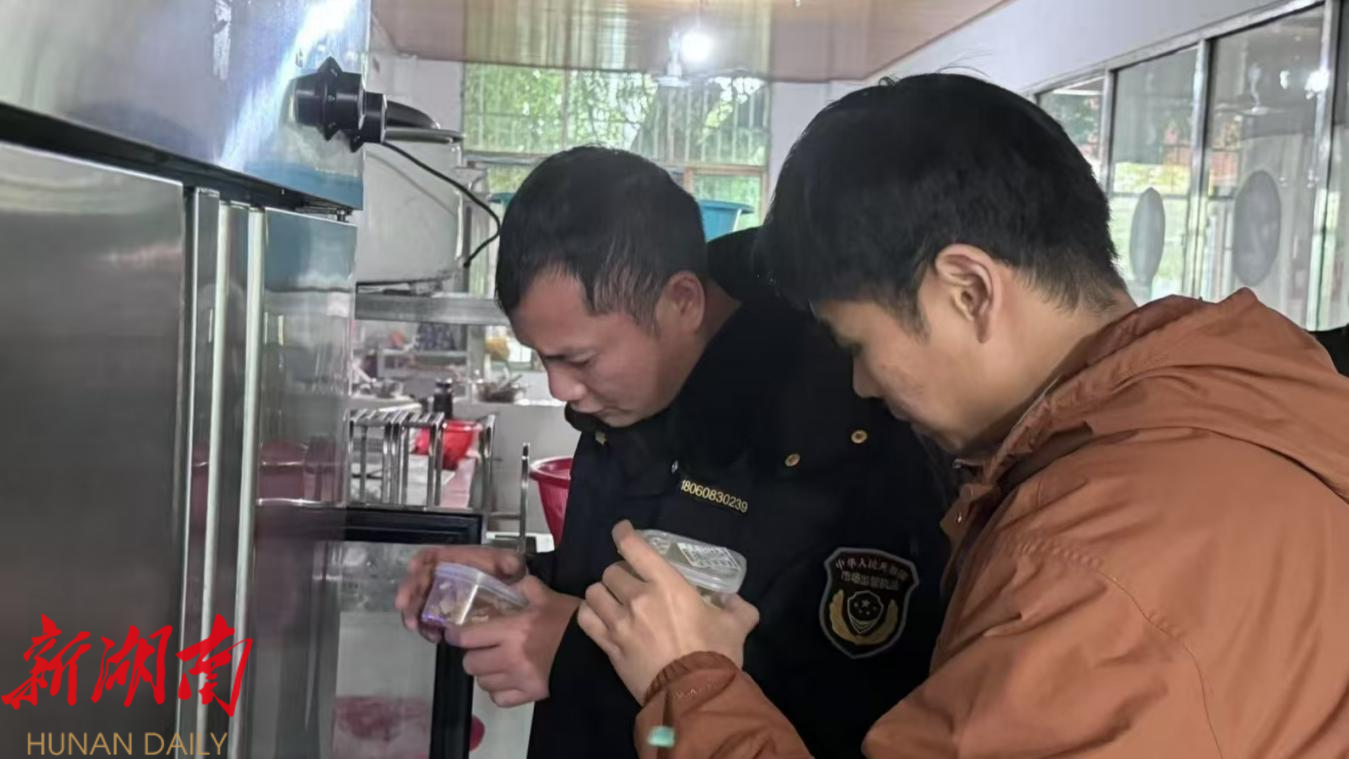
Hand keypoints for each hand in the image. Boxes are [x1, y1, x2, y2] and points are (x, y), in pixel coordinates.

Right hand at [395, 544, 525, 641]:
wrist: (514, 600)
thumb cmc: (509, 576)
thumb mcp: (511, 564)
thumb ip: (510, 563)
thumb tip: (509, 566)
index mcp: (457, 561)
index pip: (433, 556)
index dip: (421, 560)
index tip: (413, 568)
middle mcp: (445, 578)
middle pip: (419, 580)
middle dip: (409, 591)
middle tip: (403, 605)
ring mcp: (443, 598)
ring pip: (420, 603)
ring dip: (413, 613)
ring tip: (415, 625)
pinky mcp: (445, 616)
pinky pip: (429, 622)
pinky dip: (427, 629)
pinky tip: (433, 636)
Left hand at [449, 577, 581, 707]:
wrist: (593, 650)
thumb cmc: (569, 621)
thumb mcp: (548, 597)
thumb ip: (526, 586)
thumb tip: (513, 578)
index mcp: (511, 630)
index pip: (467, 637)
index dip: (455, 635)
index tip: (454, 632)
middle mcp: (509, 657)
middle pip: (470, 664)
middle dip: (471, 655)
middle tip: (479, 648)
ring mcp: (518, 678)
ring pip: (483, 683)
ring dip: (484, 673)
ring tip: (493, 665)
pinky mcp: (529, 694)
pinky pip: (500, 699)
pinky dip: (498, 692)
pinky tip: (505, 681)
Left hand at [576, 521, 758, 701]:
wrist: (694, 695)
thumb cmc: (715, 655)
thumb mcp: (737, 625)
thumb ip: (737, 606)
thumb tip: (732, 599)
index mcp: (667, 585)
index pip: (634, 547)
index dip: (624, 534)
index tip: (622, 531)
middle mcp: (638, 598)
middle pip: (612, 571)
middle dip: (620, 573)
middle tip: (630, 583)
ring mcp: (620, 623)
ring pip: (594, 592)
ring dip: (602, 593)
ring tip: (612, 600)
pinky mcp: (609, 646)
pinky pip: (586, 620)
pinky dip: (589, 613)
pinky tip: (599, 616)